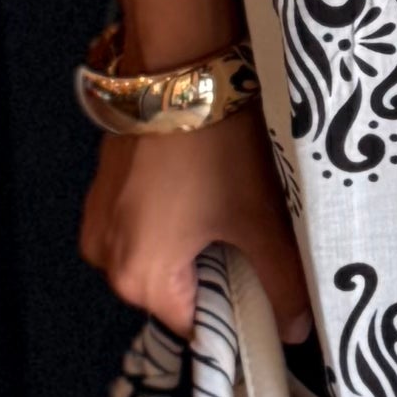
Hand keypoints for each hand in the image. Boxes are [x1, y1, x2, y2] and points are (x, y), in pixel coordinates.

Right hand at [82, 94, 312, 343]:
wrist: (178, 68)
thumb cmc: (212, 144)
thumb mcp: (259, 219)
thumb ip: (281, 282)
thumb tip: (296, 325)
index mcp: (139, 278)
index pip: (197, 327)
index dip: (237, 313)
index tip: (265, 295)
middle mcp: (108, 258)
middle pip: (176, 293)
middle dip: (216, 273)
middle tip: (250, 235)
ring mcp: (100, 223)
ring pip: (161, 258)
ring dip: (195, 244)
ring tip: (225, 204)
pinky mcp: (103, 193)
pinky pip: (143, 226)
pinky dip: (174, 218)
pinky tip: (200, 187)